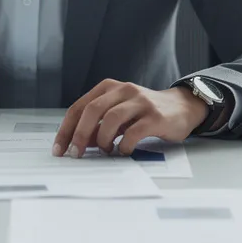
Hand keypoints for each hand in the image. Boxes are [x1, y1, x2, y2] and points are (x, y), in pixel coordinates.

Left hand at [52, 79, 207, 157]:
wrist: (181, 107)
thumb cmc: (144, 113)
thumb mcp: (118, 114)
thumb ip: (98, 125)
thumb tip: (79, 144)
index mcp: (109, 88)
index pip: (79, 107)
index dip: (66, 129)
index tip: (59, 149)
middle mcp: (123, 90)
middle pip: (92, 110)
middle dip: (79, 135)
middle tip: (75, 154)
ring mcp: (140, 102)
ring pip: (111, 118)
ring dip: (102, 139)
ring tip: (105, 150)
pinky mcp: (155, 116)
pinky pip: (133, 131)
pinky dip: (123, 145)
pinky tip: (123, 150)